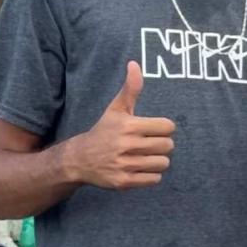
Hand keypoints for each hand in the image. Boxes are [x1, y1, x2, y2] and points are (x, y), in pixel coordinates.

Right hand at [68, 61, 175, 189]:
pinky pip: (154, 180)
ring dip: (157, 161)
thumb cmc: (103, 131)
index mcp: (128, 126)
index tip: (153, 130)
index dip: (163, 128)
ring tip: (144, 157)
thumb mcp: (116, 109)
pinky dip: (151, 176)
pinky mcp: (124, 182)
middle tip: (149, 144)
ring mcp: (125, 165)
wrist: (78, 159)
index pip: (168, 127)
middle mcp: (126, 145)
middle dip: (161, 145)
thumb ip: (131, 88)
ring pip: (163, 163)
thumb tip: (134, 64)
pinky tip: (139, 168)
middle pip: (168, 146)